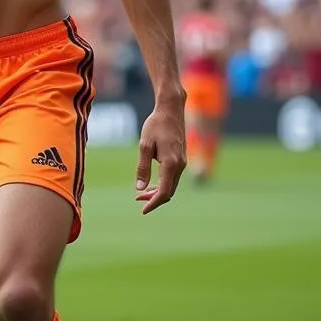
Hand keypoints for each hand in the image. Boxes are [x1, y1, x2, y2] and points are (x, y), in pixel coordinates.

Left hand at [135, 92, 186, 214]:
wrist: (171, 110)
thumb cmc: (155, 125)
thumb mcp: (144, 145)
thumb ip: (142, 168)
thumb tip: (140, 188)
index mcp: (171, 163)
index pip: (164, 192)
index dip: (154, 203)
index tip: (143, 210)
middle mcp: (180, 165)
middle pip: (169, 191)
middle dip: (154, 199)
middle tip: (138, 201)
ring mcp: (183, 162)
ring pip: (172, 185)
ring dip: (158, 191)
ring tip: (142, 194)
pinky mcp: (181, 158)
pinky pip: (173, 177)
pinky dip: (163, 183)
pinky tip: (152, 183)